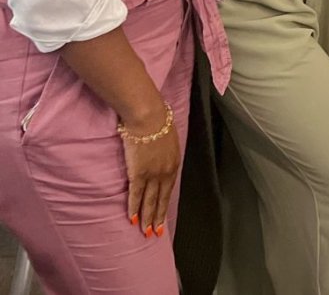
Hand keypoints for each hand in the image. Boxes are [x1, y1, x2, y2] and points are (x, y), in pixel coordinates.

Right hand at [121, 111, 181, 236]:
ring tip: (145, 232)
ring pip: (149, 201)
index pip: (169, 189)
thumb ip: (165, 152)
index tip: (163, 217)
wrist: (148, 117)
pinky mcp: (138, 173)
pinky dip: (134, 208)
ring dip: (146, 218)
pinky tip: (132, 219)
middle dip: (158, 217)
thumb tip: (160, 158)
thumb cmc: (158, 122)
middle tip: (155, 233)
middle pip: (161, 199)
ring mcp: (152, 174)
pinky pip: (136, 194)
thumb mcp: (168, 138)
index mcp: (174, 163)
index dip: (164, 204)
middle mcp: (165, 172)